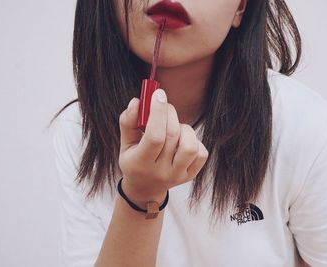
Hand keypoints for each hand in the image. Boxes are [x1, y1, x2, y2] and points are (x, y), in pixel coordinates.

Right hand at [118, 89, 207, 206]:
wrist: (145, 187)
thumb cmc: (134, 160)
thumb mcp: (125, 143)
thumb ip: (128, 121)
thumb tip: (138, 101)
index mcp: (141, 164)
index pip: (154, 137)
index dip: (158, 113)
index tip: (158, 94)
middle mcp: (161, 172)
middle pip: (172, 136)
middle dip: (169, 113)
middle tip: (163, 104)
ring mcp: (178, 175)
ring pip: (190, 145)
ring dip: (183, 128)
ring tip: (173, 128)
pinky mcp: (191, 175)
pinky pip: (201, 153)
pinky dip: (194, 141)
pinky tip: (182, 140)